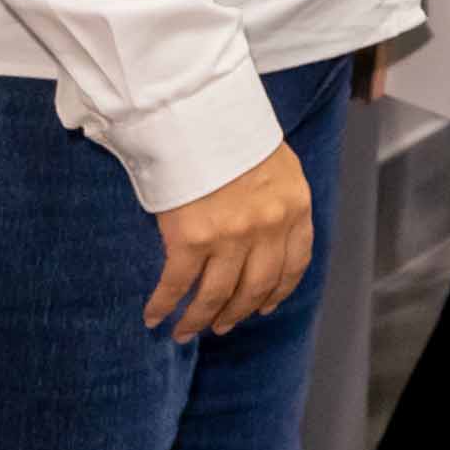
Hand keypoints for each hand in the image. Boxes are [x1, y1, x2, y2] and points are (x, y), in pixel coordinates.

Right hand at [146, 141, 314, 339]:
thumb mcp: (279, 166)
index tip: (264, 306)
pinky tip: (154, 317)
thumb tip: (269, 235)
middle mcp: (269, 229)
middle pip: (255, 287)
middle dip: (236, 312)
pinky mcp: (192, 240)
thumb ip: (280, 202)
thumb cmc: (238, 136)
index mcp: (295, 209)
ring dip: (200, 319)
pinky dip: (164, 305)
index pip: (294, 264)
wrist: (203, 118)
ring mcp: (231, 237)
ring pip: (216, 295)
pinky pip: (177, 284)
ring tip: (185, 331)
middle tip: (221, 327)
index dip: (278, 291)